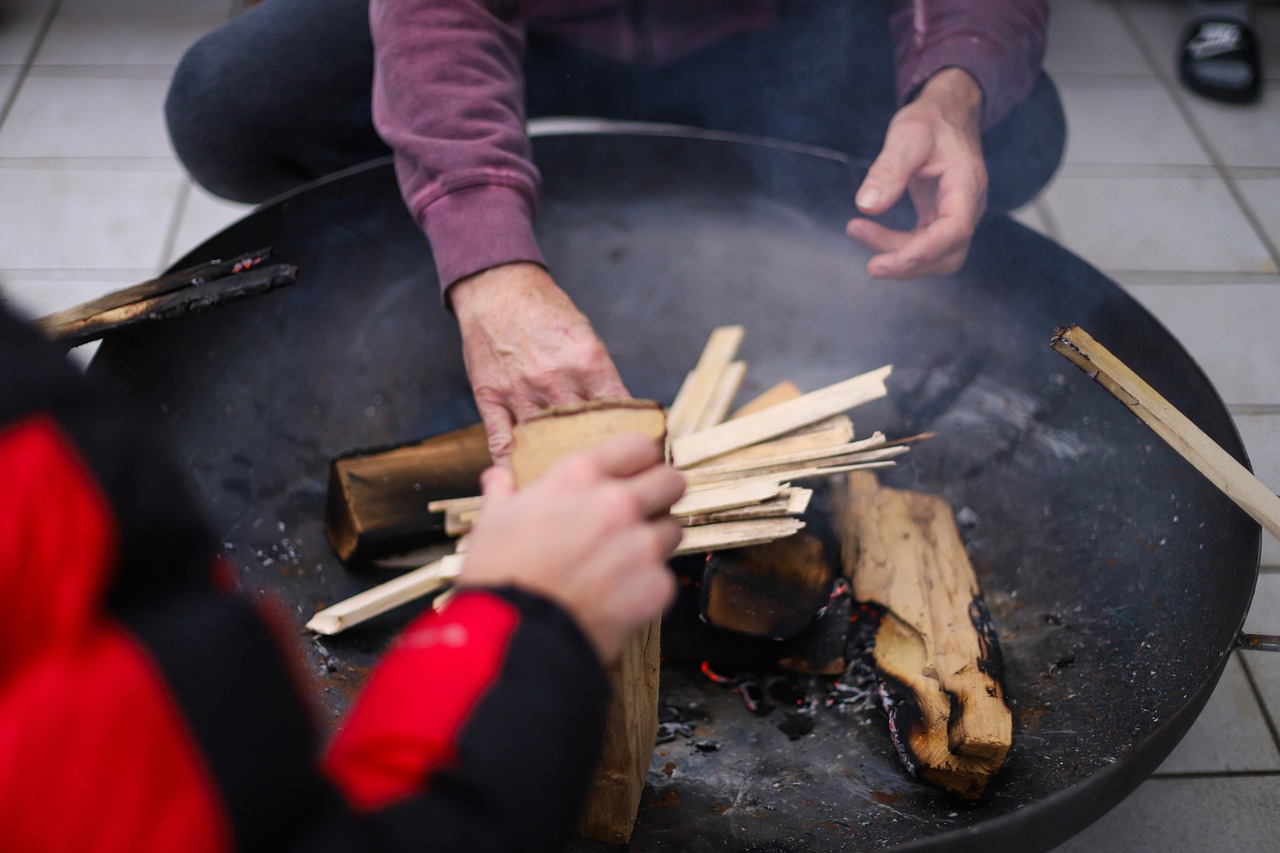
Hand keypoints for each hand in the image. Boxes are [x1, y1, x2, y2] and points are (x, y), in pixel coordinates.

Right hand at [450, 262, 629, 465]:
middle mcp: (557, 380)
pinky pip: (502, 441)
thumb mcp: (586, 338)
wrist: (499, 288)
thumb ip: (601, 378)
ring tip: (572, 490)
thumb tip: (622, 416)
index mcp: (589, 363)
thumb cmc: (545, 312)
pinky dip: (513, 465)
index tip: (641, 458)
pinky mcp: (492, 397)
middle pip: (584, 434)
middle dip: (597, 458)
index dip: (632, 438)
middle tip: (610, 483)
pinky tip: (523, 481)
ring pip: (545, 442)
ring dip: (558, 465)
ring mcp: (522, 392)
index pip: (619, 412)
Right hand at [458, 433, 685, 663]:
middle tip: (643, 512)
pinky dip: (646, 586)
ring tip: (623, 561)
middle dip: (662, 494)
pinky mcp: (656, 586)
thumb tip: (497, 478)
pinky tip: (617, 596)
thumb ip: (503, 493)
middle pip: (671, 481)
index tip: (636, 472)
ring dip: (654, 541)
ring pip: (673, 530)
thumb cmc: (500, 575)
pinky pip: (664, 577)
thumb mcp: (492, 521)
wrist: (516, 634)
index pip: (639, 446)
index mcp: (580, 477)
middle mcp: (619, 503)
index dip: (640, 460)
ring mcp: (642, 545)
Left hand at [846, 68, 987, 278]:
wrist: (947, 113)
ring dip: (897, 257)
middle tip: (869, 264)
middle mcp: (967, 207)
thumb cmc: (931, 120)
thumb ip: (889, 170)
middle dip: (908, 263)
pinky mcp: (940, 220)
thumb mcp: (907, 135)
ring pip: (935, 257)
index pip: (955, 230)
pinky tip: (868, 231)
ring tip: (857, 230)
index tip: (892, 261)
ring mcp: (956, 216)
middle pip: (947, 254)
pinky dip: (896, 247)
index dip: (926, 251)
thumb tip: (866, 206)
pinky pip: (923, 246)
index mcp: (966, 184)